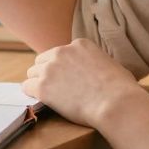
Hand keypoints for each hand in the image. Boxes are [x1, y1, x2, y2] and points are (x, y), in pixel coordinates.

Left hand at [22, 38, 148, 129]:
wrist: (116, 103)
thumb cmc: (121, 89)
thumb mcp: (110, 65)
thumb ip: (97, 62)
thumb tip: (100, 70)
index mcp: (79, 44)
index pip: (60, 53)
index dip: (62, 67)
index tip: (67, 78)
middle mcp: (61, 52)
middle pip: (42, 61)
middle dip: (47, 73)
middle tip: (56, 88)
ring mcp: (50, 69)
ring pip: (32, 73)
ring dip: (38, 83)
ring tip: (50, 96)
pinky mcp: (43, 87)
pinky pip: (27, 87)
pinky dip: (31, 94)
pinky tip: (40, 100)